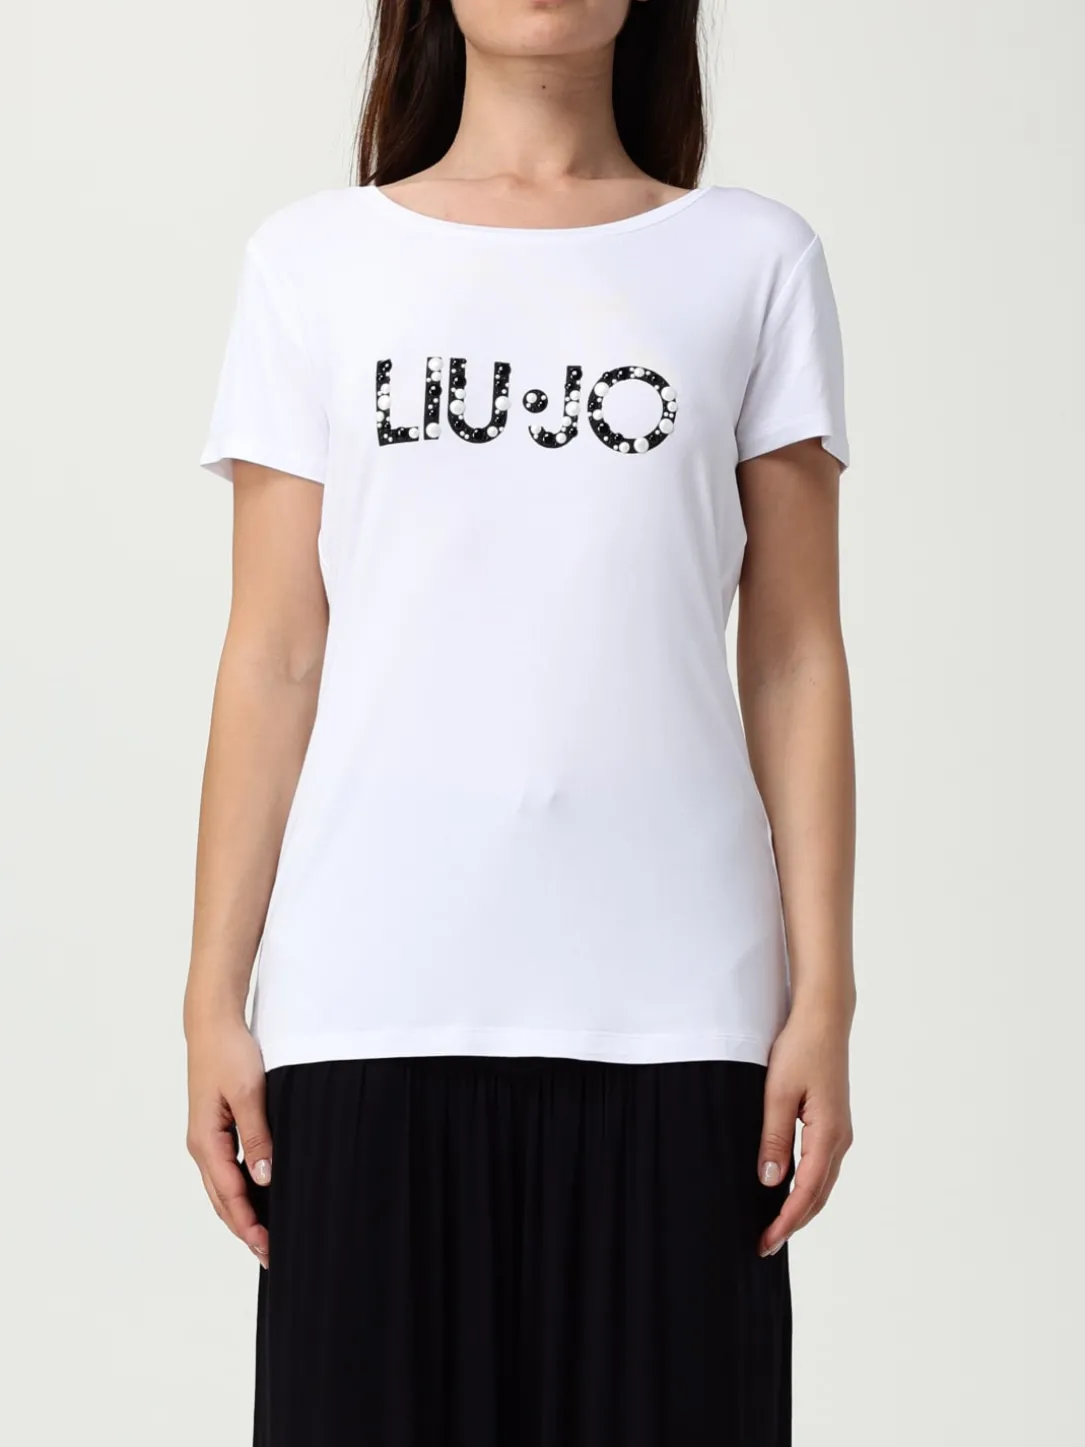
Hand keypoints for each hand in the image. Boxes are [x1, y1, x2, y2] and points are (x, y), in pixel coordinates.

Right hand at [185, 1015, 271, 1265]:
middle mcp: (202, 1146)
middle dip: (244, 1229)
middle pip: (221, 1200)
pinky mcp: (215, 1129)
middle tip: (271, 1255)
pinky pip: (226, 1170)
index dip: (248, 1225)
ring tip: (266, 1235)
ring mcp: (206, 1139)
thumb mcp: (250, 1094)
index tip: (268, 1248)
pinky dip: (240, 1191)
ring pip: (222, 1188)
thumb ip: (258, 1137)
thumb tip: (264, 1179)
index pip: (229, 1195)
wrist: (213, 1025)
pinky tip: (259, 1196)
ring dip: (241, 1213)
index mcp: (206, 1141)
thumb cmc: (229, 1054)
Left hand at [757, 1005, 852, 1256]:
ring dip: (800, 1207)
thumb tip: (769, 1181)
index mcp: (828, 1134)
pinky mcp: (833, 1123)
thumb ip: (774, 1138)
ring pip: (821, 1183)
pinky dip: (806, 1187)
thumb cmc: (800, 1049)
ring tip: (774, 1227)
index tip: (767, 1241)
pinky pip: (821, 1167)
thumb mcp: (777, 1092)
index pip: (806, 1191)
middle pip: (818, 1195)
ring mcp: (840, 1132)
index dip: (786, 1220)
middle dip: (793, 1223)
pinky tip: (788, 1191)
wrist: (824, 1019)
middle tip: (765, 1245)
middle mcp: (840, 1139)